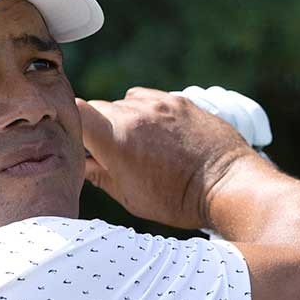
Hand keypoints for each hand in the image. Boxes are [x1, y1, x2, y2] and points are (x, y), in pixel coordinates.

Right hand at [76, 87, 260, 231]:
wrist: (228, 185)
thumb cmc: (177, 200)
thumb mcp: (130, 197)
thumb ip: (99, 175)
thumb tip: (81, 165)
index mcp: (116, 138)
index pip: (77, 109)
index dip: (72, 124)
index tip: (78, 142)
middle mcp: (135, 113)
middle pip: (100, 108)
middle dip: (99, 128)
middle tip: (110, 153)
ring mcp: (160, 103)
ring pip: (126, 102)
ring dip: (125, 119)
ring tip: (140, 145)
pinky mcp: (180, 101)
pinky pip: (151, 99)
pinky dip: (148, 113)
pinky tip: (160, 135)